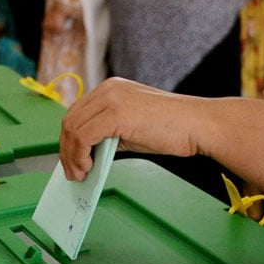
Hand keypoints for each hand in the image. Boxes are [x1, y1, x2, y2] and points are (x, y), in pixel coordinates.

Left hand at [60, 77, 199, 180]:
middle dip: (66, 150)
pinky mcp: (115, 114)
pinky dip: (80, 155)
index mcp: (110, 88)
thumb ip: (108, 133)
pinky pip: (83, 136)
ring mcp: (111, 99)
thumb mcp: (131, 127)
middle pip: (69, 120)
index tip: (71, 161)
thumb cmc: (171, 128)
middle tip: (72, 173)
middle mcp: (107, 89)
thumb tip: (87, 154)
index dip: (69, 140)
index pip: (77, 113)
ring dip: (71, 157)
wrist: (197, 125)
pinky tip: (88, 168)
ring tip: (80, 175)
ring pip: (72, 129)